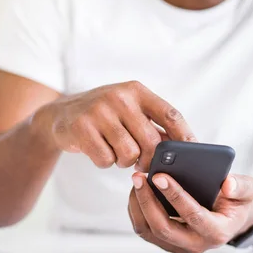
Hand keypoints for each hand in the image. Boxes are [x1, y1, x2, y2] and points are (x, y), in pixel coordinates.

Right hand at [36, 81, 195, 171]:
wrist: (60, 115)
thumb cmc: (104, 116)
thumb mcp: (129, 110)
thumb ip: (153, 125)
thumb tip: (183, 149)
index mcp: (136, 91)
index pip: (170, 114)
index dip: (185, 135)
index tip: (193, 152)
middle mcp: (120, 97)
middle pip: (150, 141)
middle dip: (148, 159)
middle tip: (140, 161)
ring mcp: (99, 111)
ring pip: (129, 153)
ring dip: (124, 160)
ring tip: (115, 150)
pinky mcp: (81, 128)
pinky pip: (106, 159)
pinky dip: (104, 162)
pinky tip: (98, 150)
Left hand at [127, 173, 252, 252]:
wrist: (230, 218)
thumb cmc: (236, 202)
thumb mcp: (248, 190)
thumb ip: (241, 186)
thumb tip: (227, 184)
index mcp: (217, 232)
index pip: (192, 215)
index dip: (174, 195)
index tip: (160, 175)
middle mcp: (196, 244)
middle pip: (163, 227)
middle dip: (148, 200)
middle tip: (139, 177)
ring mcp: (179, 246)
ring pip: (149, 231)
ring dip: (138, 205)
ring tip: (136, 181)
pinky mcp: (166, 243)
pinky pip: (145, 230)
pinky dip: (136, 210)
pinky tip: (137, 190)